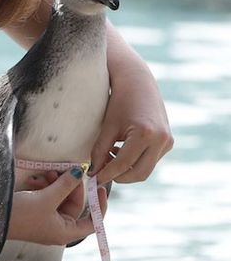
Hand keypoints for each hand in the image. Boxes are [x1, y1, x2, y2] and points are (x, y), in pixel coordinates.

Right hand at [7, 169, 106, 246]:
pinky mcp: (35, 211)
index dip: (99, 206)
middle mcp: (57, 227)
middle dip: (70, 187)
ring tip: (48, 174)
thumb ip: (66, 185)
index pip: (92, 222)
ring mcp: (45, 219)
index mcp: (65, 232)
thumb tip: (79, 173)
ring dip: (56, 184)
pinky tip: (37, 179)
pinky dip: (45, 187)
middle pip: (74, 205)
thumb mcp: (47, 198)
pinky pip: (47, 197)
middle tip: (67, 171)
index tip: (99, 187)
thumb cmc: (20, 215)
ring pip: (60, 198)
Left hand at [91, 68, 173, 185]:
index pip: (123, 164)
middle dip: (118, 177)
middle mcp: (161, 139)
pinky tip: (120, 150)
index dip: (106, 174)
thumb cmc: (119, 102)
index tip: (93, 178)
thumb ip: (99, 152)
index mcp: (145, 134)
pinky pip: (150, 161)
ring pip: (145, 169)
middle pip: (139, 174)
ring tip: (109, 157)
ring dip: (126, 170)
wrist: (138, 82)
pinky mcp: (168, 142)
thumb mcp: (107, 127)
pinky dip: (134, 162)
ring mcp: (167, 142)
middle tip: (101, 172)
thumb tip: (94, 173)